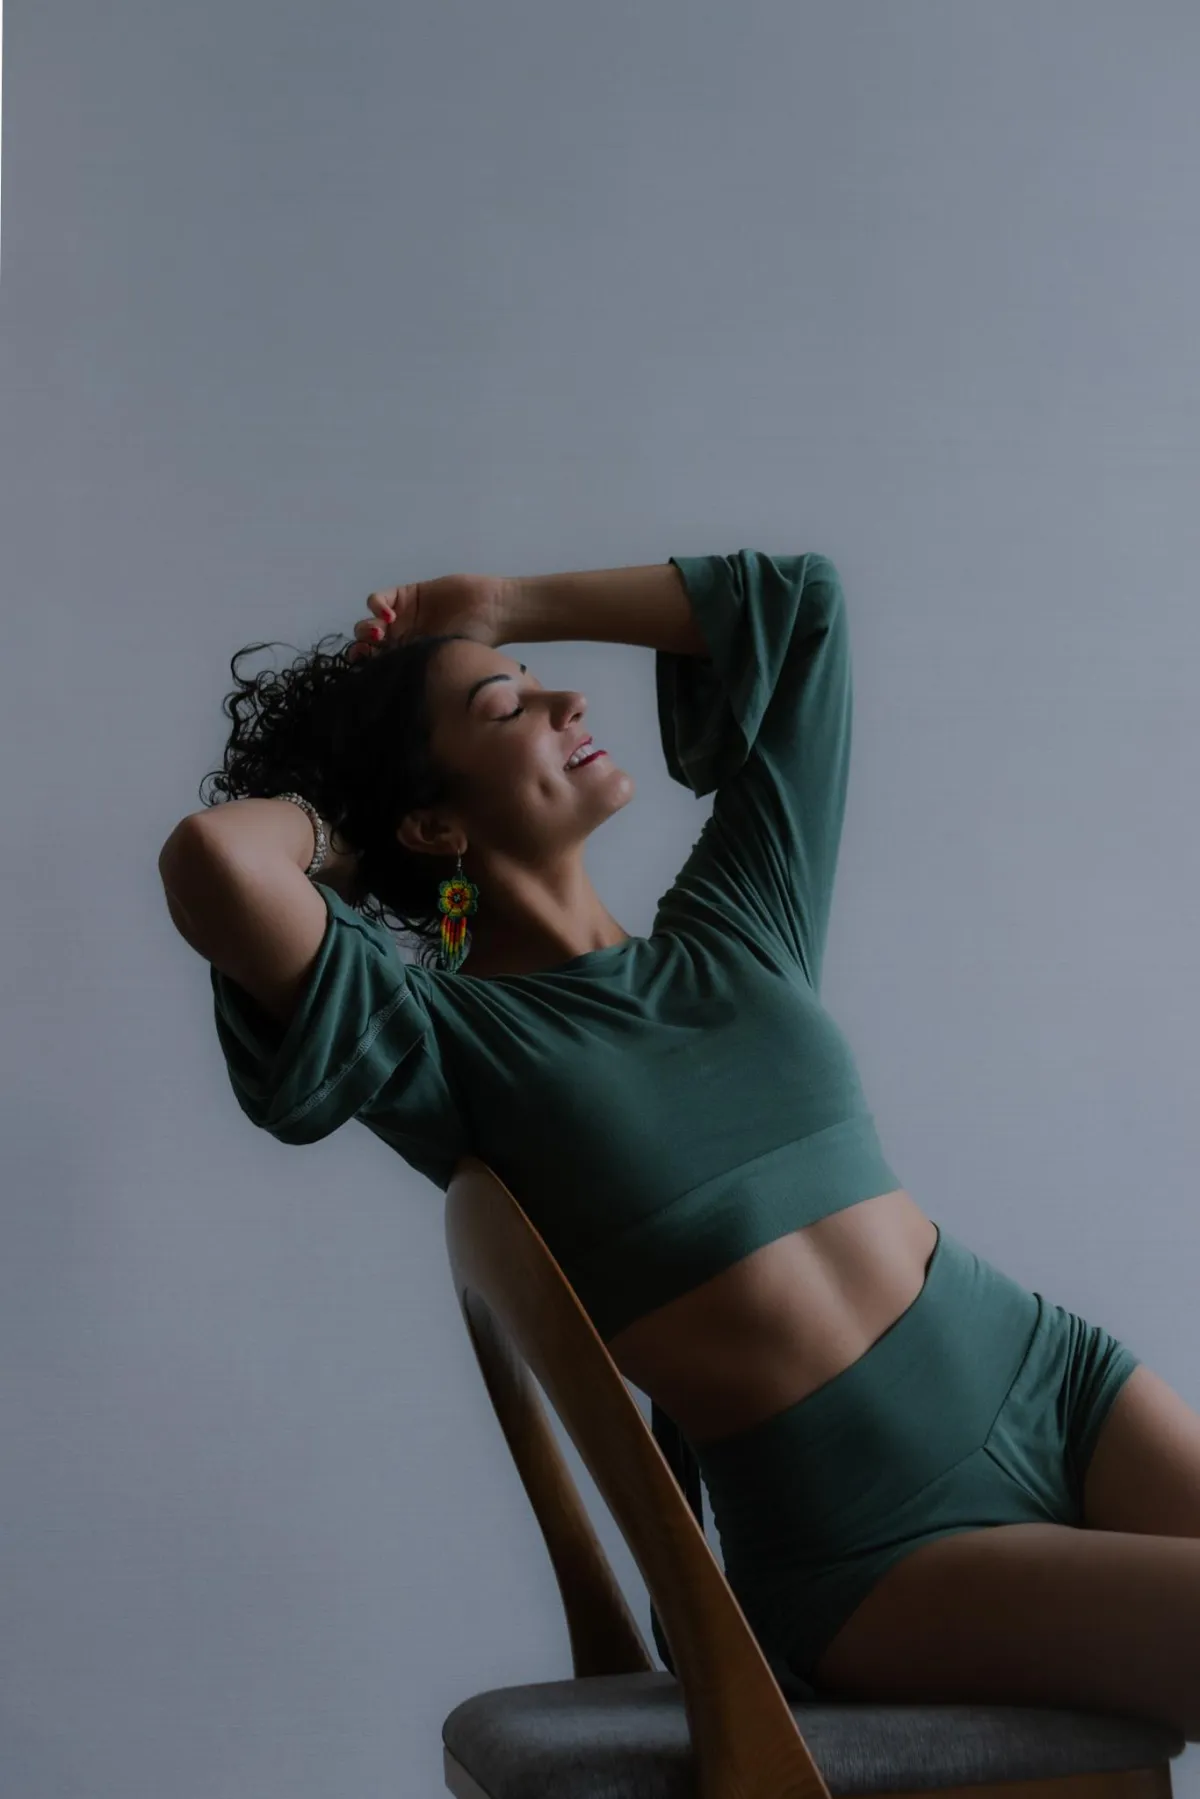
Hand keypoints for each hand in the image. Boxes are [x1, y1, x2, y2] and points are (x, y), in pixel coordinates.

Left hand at [348, 572, 510, 661]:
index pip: (376, 666)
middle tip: (367, 652)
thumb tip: (399, 704)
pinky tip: (390, 615)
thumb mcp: (448, 667)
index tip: (365, 673)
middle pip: (366, 646)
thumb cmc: (477, 645)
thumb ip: (423, 677)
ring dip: (367, 629)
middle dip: (361, 649)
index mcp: (408, 660)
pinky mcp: (405, 595)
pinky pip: (379, 600)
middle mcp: (400, 640)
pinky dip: (378, 606)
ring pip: (368, 622)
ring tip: (380, 633)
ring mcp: (400, 617)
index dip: (366, 669)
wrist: (493, 612)